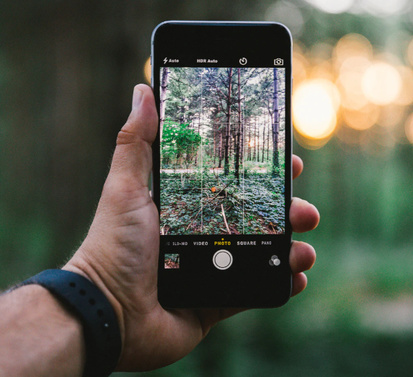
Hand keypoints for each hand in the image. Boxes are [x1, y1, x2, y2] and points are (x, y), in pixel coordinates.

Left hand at [64, 84, 318, 370]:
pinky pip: (257, 292)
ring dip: (292, 248)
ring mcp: (212, 269)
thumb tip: (144, 91)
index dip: (263, 174)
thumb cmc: (112, 247)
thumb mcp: (125, 188)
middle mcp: (201, 235)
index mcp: (185, 207)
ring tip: (304, 249)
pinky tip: (297, 277)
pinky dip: (281, 284)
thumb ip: (136, 141)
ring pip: (264, 253)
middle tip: (305, 211)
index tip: (290, 164)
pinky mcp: (216, 302)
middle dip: (287, 211)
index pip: (233, 182)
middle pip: (256, 217)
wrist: (107, 312)